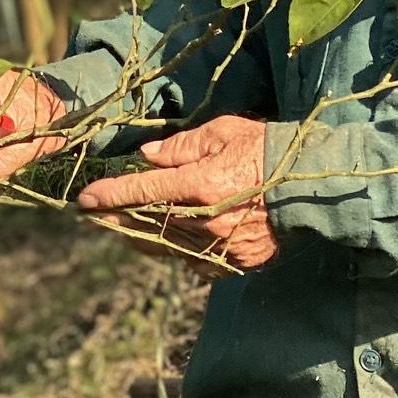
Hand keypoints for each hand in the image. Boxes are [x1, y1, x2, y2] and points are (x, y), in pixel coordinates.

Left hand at [76, 116, 278, 269]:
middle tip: (98, 216)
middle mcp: (206, 221)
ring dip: (145, 237)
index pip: (142, 193)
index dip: (110, 196)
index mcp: (200, 186)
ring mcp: (221, 247)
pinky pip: (197, 262)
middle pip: (149, 224)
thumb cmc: (267, 149)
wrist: (313, 184)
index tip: (84, 200)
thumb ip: (181, 148)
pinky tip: (174, 241)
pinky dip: (182, 251)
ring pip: (169, 246)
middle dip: (120, 219)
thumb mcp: (223, 133)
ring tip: (126, 228)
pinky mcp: (236, 263)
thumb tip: (147, 157)